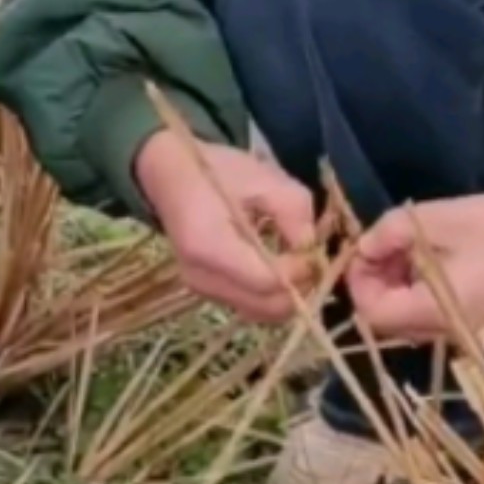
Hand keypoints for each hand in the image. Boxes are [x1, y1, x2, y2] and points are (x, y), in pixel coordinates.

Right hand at [135, 132, 318, 322]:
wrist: (169, 175)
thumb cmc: (216, 171)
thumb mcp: (264, 178)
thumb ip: (295, 212)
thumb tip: (312, 250)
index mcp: (210, 246)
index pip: (268, 282)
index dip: (300, 271)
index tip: (313, 249)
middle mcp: (201, 278)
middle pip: (267, 307)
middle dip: (298, 287)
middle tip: (311, 259)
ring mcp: (201, 289)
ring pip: (261, 312)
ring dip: (287, 294)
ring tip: (295, 261)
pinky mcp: (205, 292)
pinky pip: (249, 305)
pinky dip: (270, 293)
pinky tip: (275, 265)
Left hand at [346, 193, 483, 342]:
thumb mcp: (438, 219)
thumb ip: (393, 231)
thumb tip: (364, 245)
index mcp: (435, 311)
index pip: (373, 313)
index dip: (358, 281)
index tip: (365, 248)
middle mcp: (444, 333)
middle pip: (387, 320)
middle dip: (375, 281)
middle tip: (384, 243)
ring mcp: (459, 333)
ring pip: (406, 318)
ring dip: (395, 285)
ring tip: (405, 246)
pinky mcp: (472, 324)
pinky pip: (429, 315)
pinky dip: (416, 290)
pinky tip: (427, 259)